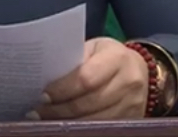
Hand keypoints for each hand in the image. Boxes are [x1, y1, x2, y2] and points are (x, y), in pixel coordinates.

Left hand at [32, 37, 148, 120]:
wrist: (141, 70)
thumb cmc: (109, 56)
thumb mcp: (95, 49)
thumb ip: (75, 61)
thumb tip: (44, 78)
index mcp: (117, 58)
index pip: (85, 78)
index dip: (62, 89)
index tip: (42, 96)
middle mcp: (129, 82)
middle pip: (88, 103)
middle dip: (59, 110)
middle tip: (36, 112)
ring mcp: (133, 104)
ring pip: (95, 120)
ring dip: (68, 123)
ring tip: (46, 121)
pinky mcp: (133, 119)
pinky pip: (103, 128)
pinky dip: (82, 129)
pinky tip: (66, 126)